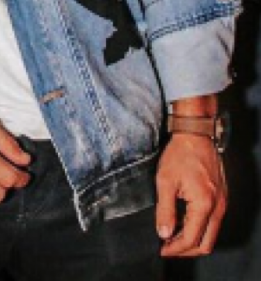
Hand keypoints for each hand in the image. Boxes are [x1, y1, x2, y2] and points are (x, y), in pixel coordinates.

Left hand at [156, 133, 226, 256]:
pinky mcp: (222, 198)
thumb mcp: (165, 181)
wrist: (196, 135)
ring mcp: (222, 203)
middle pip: (206, 244)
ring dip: (193, 240)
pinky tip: (183, 224)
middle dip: (186, 250)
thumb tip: (163, 233)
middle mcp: (218, 207)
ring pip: (211, 235)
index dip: (175, 248)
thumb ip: (165, 210)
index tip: (161, 249)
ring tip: (172, 237)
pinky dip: (199, 229)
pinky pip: (213, 222)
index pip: (191, 238)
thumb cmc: (180, 154)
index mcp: (204, 204)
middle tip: (168, 248)